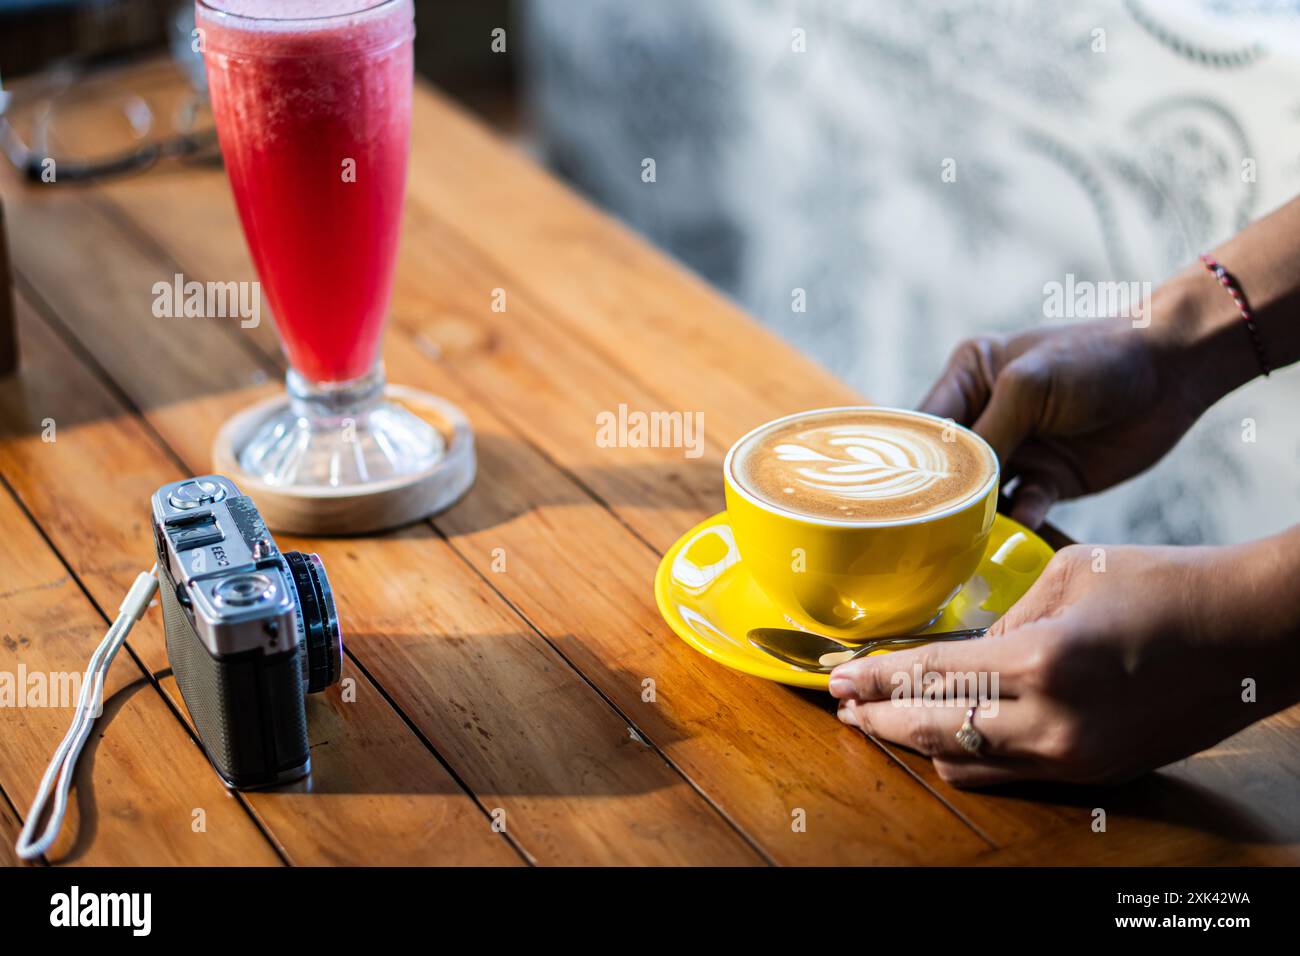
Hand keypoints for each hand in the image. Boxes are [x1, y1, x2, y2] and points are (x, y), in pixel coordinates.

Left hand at [827, 537, 1299, 786]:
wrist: (1251, 631)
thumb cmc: (1163, 584)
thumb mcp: (1067, 577)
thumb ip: (1004, 621)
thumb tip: (966, 654)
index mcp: (1041, 660)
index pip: (930, 677)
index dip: (874, 678)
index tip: (835, 676)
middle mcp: (1052, 722)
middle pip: (934, 732)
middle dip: (879, 718)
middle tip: (843, 704)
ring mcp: (1076, 757)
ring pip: (968, 763)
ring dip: (919, 742)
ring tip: (883, 719)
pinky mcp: (1097, 773)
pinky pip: (1010, 775)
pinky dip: (970, 755)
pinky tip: (946, 735)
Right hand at [919, 310, 1211, 528]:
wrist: (1175, 371)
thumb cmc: (1095, 358)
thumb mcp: (1029, 385)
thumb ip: (988, 434)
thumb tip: (953, 486)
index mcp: (968, 377)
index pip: (924, 425)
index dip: (909, 459)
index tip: (899, 495)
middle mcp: (986, 415)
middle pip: (948, 466)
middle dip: (941, 494)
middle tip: (926, 527)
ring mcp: (1018, 450)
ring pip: (981, 494)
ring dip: (976, 515)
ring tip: (964, 540)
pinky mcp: (1050, 479)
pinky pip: (1023, 509)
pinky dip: (1018, 524)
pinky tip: (1017, 532)